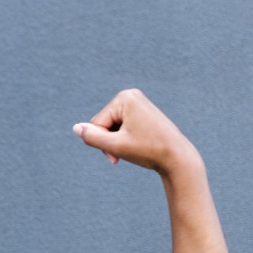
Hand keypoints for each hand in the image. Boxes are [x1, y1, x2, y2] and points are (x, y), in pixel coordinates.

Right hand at [72, 89, 199, 174]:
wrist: (177, 157)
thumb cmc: (148, 150)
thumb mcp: (115, 146)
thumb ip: (92, 137)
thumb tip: (75, 128)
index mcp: (125, 98)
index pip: (97, 123)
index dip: (102, 142)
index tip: (116, 155)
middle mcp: (131, 95)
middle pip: (103, 122)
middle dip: (109, 141)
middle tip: (122, 155)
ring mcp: (138, 102)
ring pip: (112, 126)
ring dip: (115, 141)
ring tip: (130, 151)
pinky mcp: (142, 111)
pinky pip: (122, 125)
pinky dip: (124, 138)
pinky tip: (136, 145)